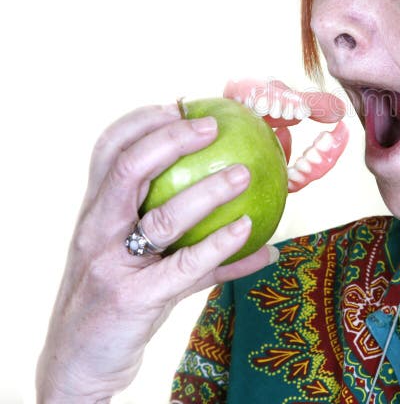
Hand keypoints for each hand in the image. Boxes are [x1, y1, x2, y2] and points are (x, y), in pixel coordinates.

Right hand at [36, 82, 346, 401]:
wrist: (79, 363)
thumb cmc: (119, 298)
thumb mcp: (137, 256)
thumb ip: (184, 233)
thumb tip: (254, 215)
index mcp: (95, 211)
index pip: (108, 150)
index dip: (143, 120)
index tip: (181, 103)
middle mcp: (97, 231)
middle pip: (129, 169)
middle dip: (171, 140)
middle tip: (214, 126)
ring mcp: (112, 265)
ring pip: (163, 218)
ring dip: (209, 191)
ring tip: (245, 173)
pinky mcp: (134, 299)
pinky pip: (186, 267)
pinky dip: (222, 248)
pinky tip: (252, 233)